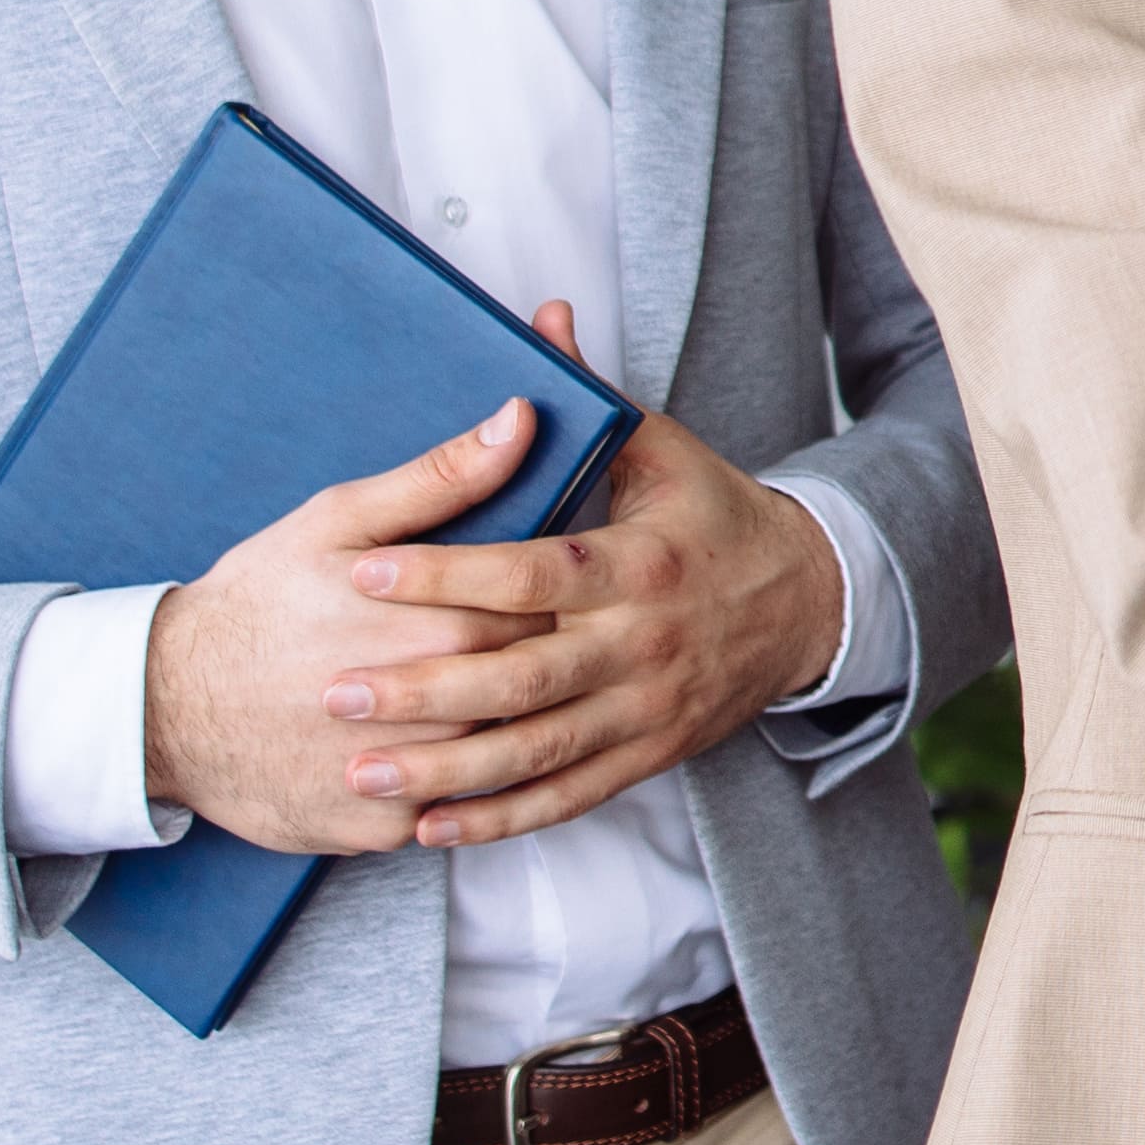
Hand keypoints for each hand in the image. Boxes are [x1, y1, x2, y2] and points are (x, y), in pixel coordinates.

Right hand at [137, 402, 547, 854]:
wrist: (165, 703)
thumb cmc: (258, 601)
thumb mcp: (339, 521)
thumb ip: (442, 478)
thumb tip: (520, 418)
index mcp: (444, 626)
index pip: (549, 614)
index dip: (545, 601)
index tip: (533, 592)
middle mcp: (441, 712)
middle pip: (534, 688)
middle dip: (528, 664)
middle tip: (495, 644)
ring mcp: (414, 781)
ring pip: (502, 757)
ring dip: (498, 729)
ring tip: (468, 696)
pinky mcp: (383, 832)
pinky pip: (450, 813)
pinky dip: (449, 788)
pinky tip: (429, 754)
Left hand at [150, 305, 852, 857]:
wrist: (808, 604)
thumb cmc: (713, 516)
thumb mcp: (662, 450)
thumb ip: (591, 397)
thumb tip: (539, 318)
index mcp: (641, 563)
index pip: (532, 573)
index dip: (447, 575)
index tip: (365, 572)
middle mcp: (644, 643)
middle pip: (524, 676)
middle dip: (426, 688)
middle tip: (336, 689)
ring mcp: (647, 708)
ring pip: (537, 750)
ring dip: (446, 770)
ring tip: (362, 768)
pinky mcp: (649, 755)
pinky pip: (568, 797)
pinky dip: (500, 819)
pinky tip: (430, 827)